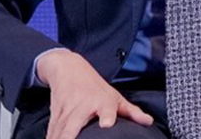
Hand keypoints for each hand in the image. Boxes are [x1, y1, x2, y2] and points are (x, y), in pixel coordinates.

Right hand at [37, 49, 153, 138]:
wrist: (68, 68)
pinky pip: (52, 131)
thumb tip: (149, 121)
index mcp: (101, 101)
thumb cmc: (94, 86)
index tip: (107, 124)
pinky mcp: (54, 113)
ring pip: (60, 130)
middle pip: (74, 124)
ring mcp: (66, 109)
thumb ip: (131, 111)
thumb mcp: (114, 96)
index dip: (107, 116)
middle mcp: (82, 105)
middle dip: (70, 137)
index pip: (106, 108)